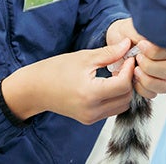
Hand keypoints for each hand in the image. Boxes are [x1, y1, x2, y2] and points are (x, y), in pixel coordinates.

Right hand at [1, 39, 135, 124]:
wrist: (35, 88)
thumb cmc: (55, 70)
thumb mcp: (84, 57)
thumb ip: (109, 53)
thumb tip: (126, 45)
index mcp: (90, 94)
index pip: (123, 85)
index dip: (129, 69)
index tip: (128, 57)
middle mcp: (92, 110)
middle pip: (125, 98)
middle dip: (128, 80)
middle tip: (123, 64)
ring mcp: (91, 118)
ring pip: (121, 106)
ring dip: (123, 90)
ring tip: (115, 73)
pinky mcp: (89, 119)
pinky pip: (111, 109)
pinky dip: (115, 97)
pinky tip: (108, 82)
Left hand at [106, 18, 165, 98]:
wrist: (115, 42)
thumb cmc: (125, 34)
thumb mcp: (131, 28)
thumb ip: (141, 33)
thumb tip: (148, 40)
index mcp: (163, 46)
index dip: (154, 52)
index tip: (140, 45)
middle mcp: (164, 61)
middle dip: (150, 67)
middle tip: (137, 59)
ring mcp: (158, 75)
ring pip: (165, 86)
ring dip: (148, 80)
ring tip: (134, 71)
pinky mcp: (149, 86)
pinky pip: (152, 94)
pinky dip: (142, 89)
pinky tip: (133, 79)